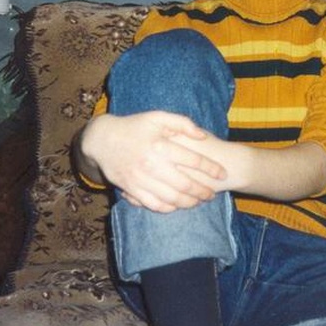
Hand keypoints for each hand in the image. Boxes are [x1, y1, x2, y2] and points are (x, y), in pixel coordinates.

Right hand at [80, 112, 226, 211]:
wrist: (102, 139)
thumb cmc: (133, 126)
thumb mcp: (157, 117)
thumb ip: (182, 123)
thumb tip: (202, 135)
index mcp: (160, 145)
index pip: (193, 160)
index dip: (211, 168)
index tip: (223, 173)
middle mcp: (151, 164)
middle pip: (185, 183)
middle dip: (203, 191)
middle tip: (213, 193)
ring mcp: (140, 179)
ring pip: (171, 197)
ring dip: (188, 202)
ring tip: (199, 201)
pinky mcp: (131, 189)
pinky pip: (153, 204)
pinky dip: (168, 208)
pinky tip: (178, 206)